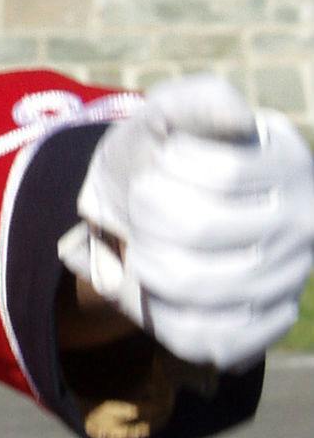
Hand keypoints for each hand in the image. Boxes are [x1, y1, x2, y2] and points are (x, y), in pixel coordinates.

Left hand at [57, 74, 313, 371]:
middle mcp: (303, 225)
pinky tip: (160, 287)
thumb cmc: (159, 151)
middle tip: (141, 208)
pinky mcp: (263, 324)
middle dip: (145, 214)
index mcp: (287, 164)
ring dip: (144, 261)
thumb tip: (237, 118)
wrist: (140, 204)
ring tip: (145, 244)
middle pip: (198, 229)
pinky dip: (158, 311)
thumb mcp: (169, 111)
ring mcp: (289, 279)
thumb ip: (199, 102)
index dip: (168, 168)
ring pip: (194, 285)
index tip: (160, 163)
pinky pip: (201, 334)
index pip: (223, 176)